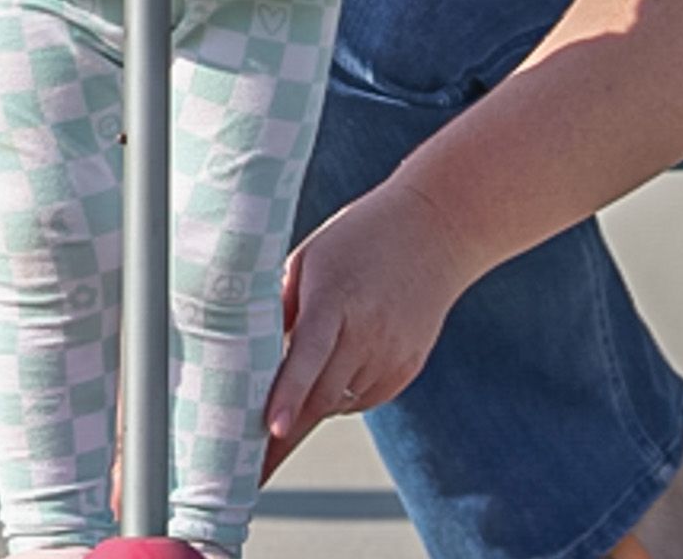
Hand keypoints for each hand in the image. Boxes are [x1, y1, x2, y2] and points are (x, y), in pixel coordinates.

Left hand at [261, 181, 476, 477]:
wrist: (436, 227)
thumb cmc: (362, 236)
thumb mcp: (312, 257)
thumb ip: (282, 304)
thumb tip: (247, 351)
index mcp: (336, 298)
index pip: (309, 355)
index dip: (288, 394)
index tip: (271, 428)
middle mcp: (369, 331)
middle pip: (320, 396)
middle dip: (284, 426)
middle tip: (245, 455)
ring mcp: (393, 353)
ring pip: (339, 403)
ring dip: (312, 402)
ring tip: (303, 371)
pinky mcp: (408, 368)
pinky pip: (363, 398)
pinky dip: (342, 393)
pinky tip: (340, 361)